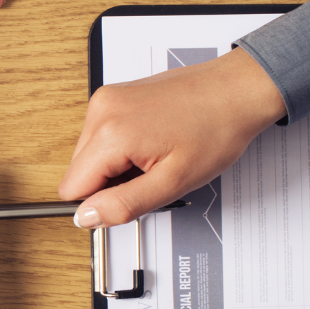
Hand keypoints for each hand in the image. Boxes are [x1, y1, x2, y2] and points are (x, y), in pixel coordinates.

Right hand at [60, 47, 286, 227]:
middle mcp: (100, 111)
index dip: (101, 202)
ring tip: (156, 154)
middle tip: (151, 174)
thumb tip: (85, 218)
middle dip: (110, 182)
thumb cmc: (217, 129)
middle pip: (78, 171)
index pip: (71, 189)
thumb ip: (123, 205)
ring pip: (89, 155)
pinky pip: (101, 135)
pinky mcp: (114, 95)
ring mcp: (106, 99)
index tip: (132, 195)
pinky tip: (153, 140)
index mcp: (110, 133)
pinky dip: (121, 146)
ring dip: (117, 165)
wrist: (239, 90)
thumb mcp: (174, 182)